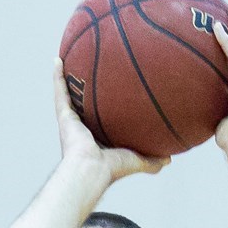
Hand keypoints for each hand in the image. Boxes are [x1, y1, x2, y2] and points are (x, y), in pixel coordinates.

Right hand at [52, 59, 168, 182]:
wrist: (92, 170)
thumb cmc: (112, 169)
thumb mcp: (137, 160)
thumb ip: (152, 160)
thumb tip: (170, 158)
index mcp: (93, 137)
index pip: (96, 117)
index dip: (98, 106)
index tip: (103, 92)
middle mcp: (79, 127)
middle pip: (80, 102)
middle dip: (81, 88)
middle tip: (85, 69)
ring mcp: (70, 121)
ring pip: (67, 93)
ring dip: (64, 77)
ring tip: (66, 57)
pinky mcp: (64, 116)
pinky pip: (60, 91)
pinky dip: (57, 75)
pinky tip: (58, 59)